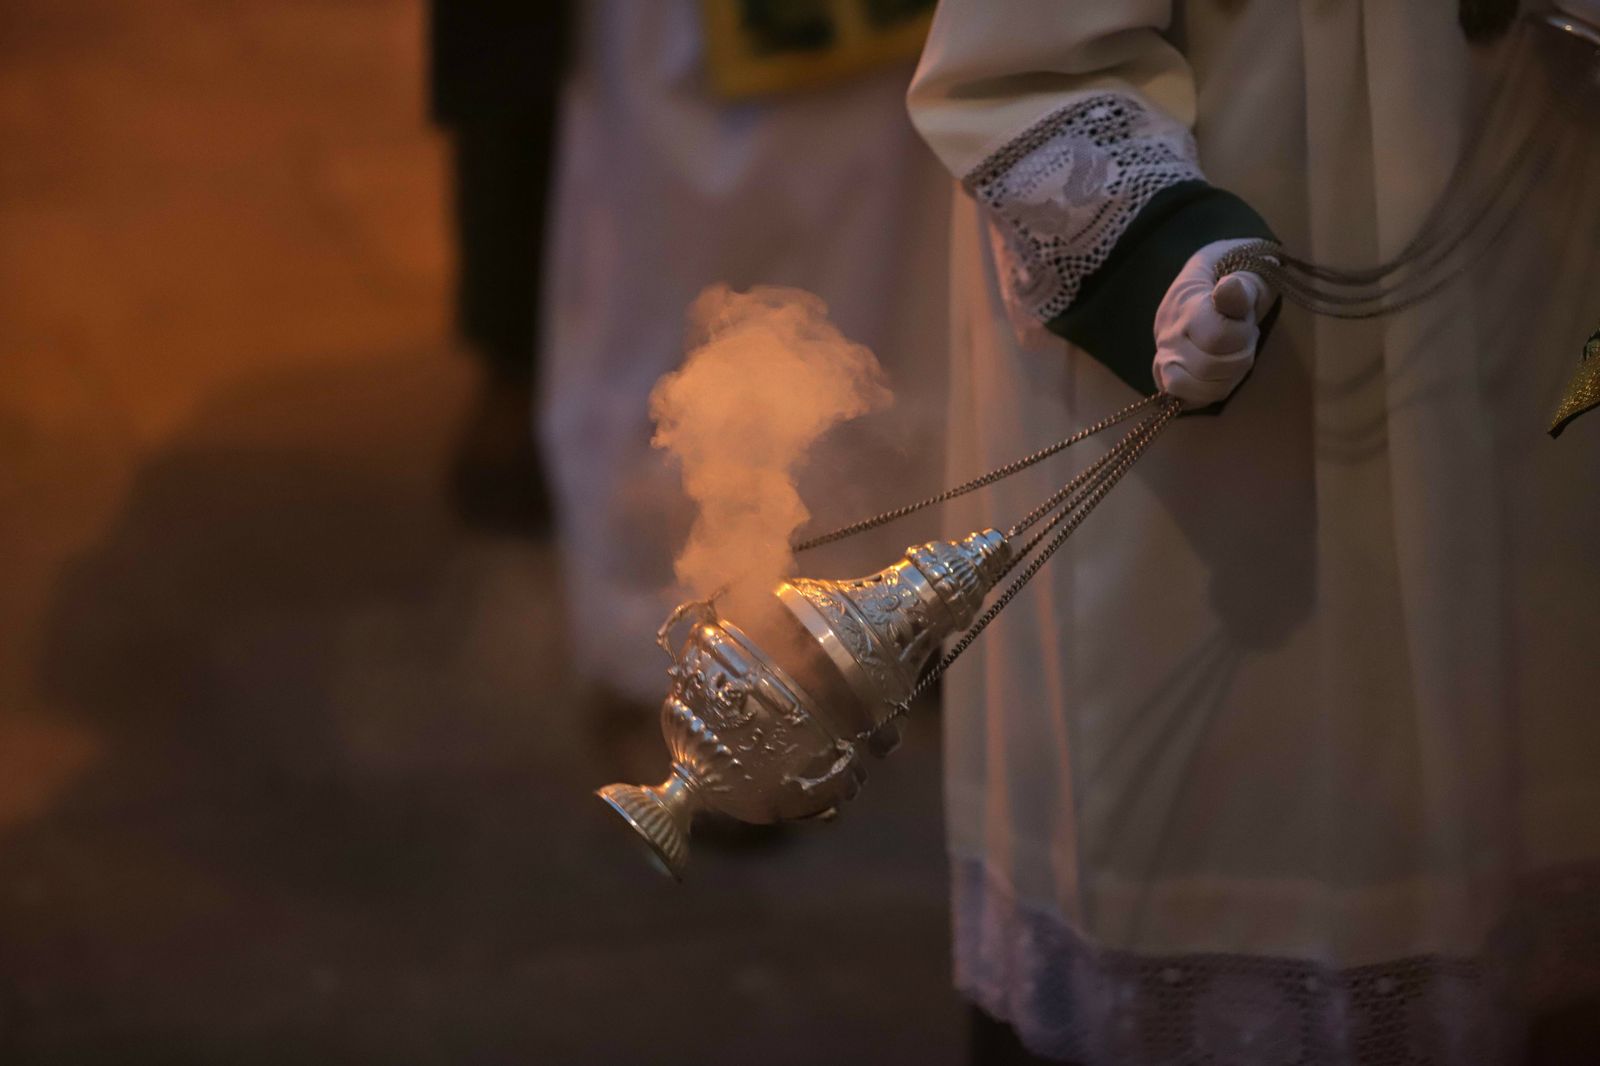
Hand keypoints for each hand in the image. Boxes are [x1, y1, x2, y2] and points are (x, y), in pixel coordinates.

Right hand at [1152, 239, 1274, 408]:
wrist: (1197, 295)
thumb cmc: (1229, 285)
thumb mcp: (1243, 278)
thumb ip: (1240, 287)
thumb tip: (1229, 287)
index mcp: (1185, 307)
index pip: (1218, 337)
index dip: (1242, 334)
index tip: (1243, 318)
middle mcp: (1168, 338)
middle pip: (1212, 367)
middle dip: (1240, 355)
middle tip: (1242, 337)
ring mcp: (1163, 363)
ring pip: (1206, 390)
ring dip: (1231, 374)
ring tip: (1232, 353)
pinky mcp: (1165, 382)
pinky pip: (1196, 401)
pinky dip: (1215, 389)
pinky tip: (1220, 370)